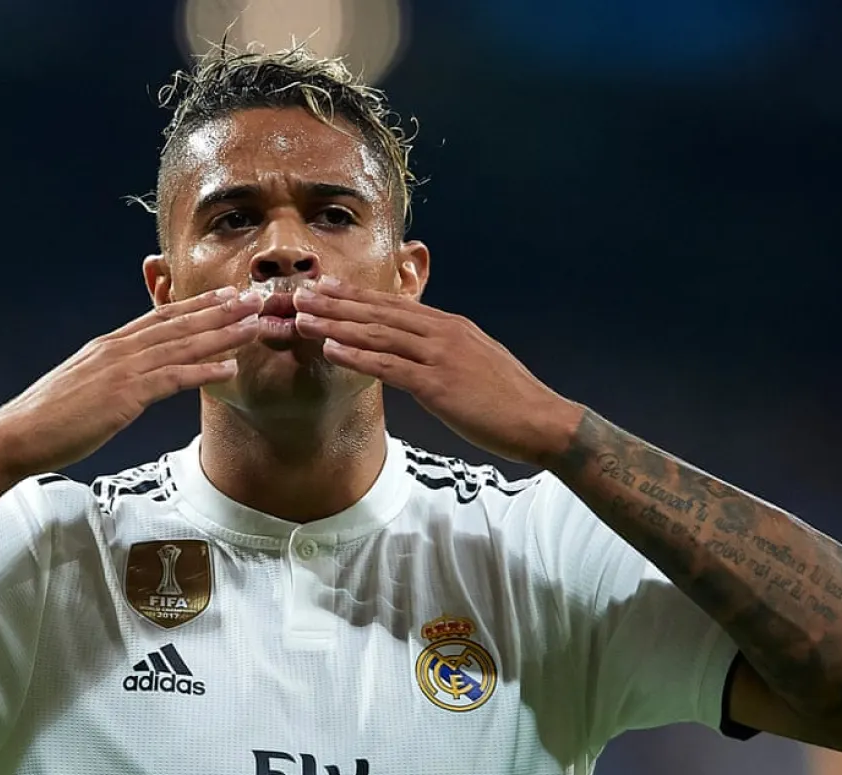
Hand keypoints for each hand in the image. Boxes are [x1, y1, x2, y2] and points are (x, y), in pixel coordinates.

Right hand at [0, 286, 261, 475]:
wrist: (17, 434)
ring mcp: (121, 370)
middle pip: (178, 324)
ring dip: (222, 334)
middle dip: (220, 309)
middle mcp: (118, 349)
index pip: (160, 317)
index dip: (196, 304)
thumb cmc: (48, 419)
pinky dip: (204, 371)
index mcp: (109, 346)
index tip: (225, 294)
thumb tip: (129, 379)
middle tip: (254, 297)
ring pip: (182, 345)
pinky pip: (172, 379)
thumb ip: (110, 376)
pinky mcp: (123, 395)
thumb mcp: (83, 386)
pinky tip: (229, 368)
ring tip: (254, 324)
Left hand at [291, 278, 583, 466]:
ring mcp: (440, 356)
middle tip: (300, 292)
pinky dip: (357, 356)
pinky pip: (389, 367)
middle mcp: (442, 333)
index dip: (356, 295)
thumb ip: (445, 351)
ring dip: (336, 324)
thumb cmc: (509, 400)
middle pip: (379, 313)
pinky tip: (330, 349)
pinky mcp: (438, 385)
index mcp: (450, 326)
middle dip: (335, 302)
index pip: (394, 305)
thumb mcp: (476, 361)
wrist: (541, 421)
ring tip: (302, 317)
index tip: (325, 286)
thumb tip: (420, 350)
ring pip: (377, 334)